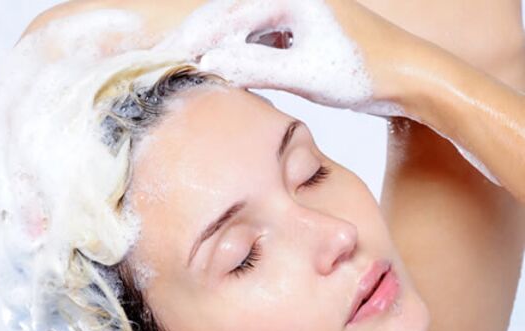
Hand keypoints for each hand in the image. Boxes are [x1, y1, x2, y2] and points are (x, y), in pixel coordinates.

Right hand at [154, 0, 415, 112]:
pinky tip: (226, 68)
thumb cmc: (365, 72)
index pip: (228, 13)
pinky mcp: (300, 29)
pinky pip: (259, 37)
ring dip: (217, 46)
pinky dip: (240, 53)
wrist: (406, 77)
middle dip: (198, 37)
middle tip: (166, 60)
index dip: (194, 37)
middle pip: (229, 12)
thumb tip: (211, 62)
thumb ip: (257, 67)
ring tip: (189, 67)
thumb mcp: (307, 74)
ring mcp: (296, 11)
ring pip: (242, 26)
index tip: (167, 58)